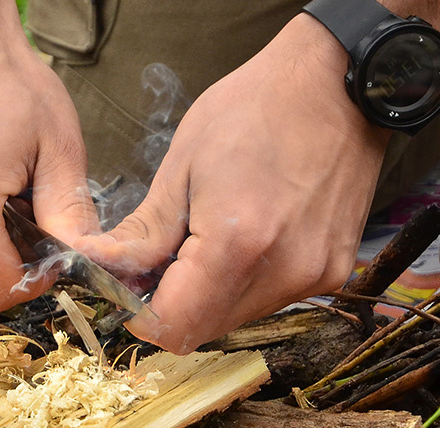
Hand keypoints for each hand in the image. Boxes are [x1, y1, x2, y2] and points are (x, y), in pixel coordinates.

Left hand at [74, 14, 390, 352]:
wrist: (338, 84)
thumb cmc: (255, 109)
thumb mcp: (182, 166)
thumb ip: (143, 234)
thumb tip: (102, 269)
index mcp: (237, 244)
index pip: (174, 327)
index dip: (142, 315)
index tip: (131, 286)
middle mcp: (282, 273)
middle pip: (205, 330)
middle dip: (174, 304)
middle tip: (164, 256)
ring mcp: (314, 277)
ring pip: (237, 318)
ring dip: (210, 294)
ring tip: (207, 237)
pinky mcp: (332, 272)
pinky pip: (270, 298)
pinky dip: (245, 281)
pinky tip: (246, 235)